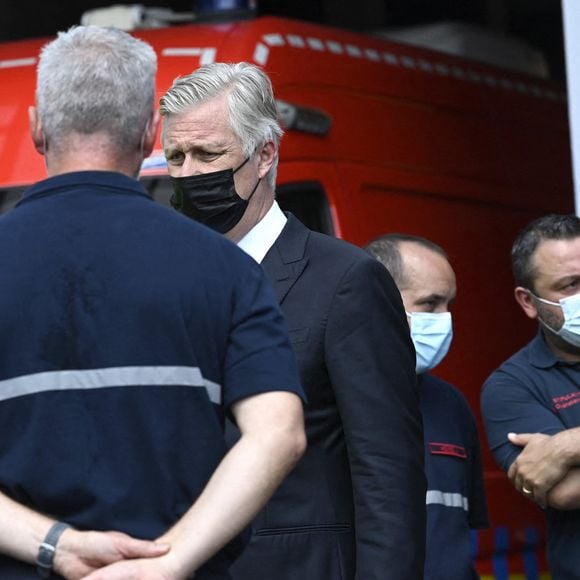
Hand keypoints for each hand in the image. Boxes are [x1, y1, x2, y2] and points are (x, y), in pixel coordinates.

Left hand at [53, 529, 169, 579]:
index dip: (157, 571)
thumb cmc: (96, 543)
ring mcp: (112, 579)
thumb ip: (142, 548)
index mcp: (131, 558)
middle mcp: (123, 571)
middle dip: (145, 577)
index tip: (170, 574)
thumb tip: (166, 548)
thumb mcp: (121, 544)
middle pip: (138, 577)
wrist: (67, 553)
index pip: (148, 567)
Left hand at [507, 432, 569, 507]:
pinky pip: (538, 497)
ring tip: (535, 499)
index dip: (515, 480)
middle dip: (523, 489)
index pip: (511, 474)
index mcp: (519, 461)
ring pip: (527, 492)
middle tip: (528, 492)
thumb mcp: (531, 439)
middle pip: (518, 485)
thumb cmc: (548, 443)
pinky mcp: (540, 486)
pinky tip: (544, 503)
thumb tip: (509, 436)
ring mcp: (530, 479)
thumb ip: (520, 439)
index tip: (519, 483)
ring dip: (531, 496)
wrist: (560, 450)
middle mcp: (522, 471)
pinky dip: (540, 501)